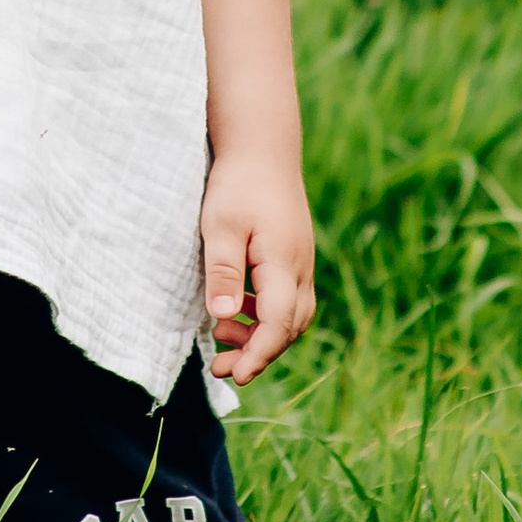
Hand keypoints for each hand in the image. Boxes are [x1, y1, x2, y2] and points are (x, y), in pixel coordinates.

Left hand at [201, 151, 316, 386]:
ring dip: (262, 335)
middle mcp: (300, 266)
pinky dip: (265, 314)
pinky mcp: (293, 254)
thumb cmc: (238, 183)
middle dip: (258, 353)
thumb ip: (224, 273)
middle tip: (220, 366)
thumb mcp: (220, 226)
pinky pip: (288, 298)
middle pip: (290, 327)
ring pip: (292, 315)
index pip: (279, 324)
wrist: (262, 146)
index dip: (258, 354)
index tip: (234, 375)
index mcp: (284, 262)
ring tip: (221, 336)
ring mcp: (301, 260)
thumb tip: (225, 319)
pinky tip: (237, 309)